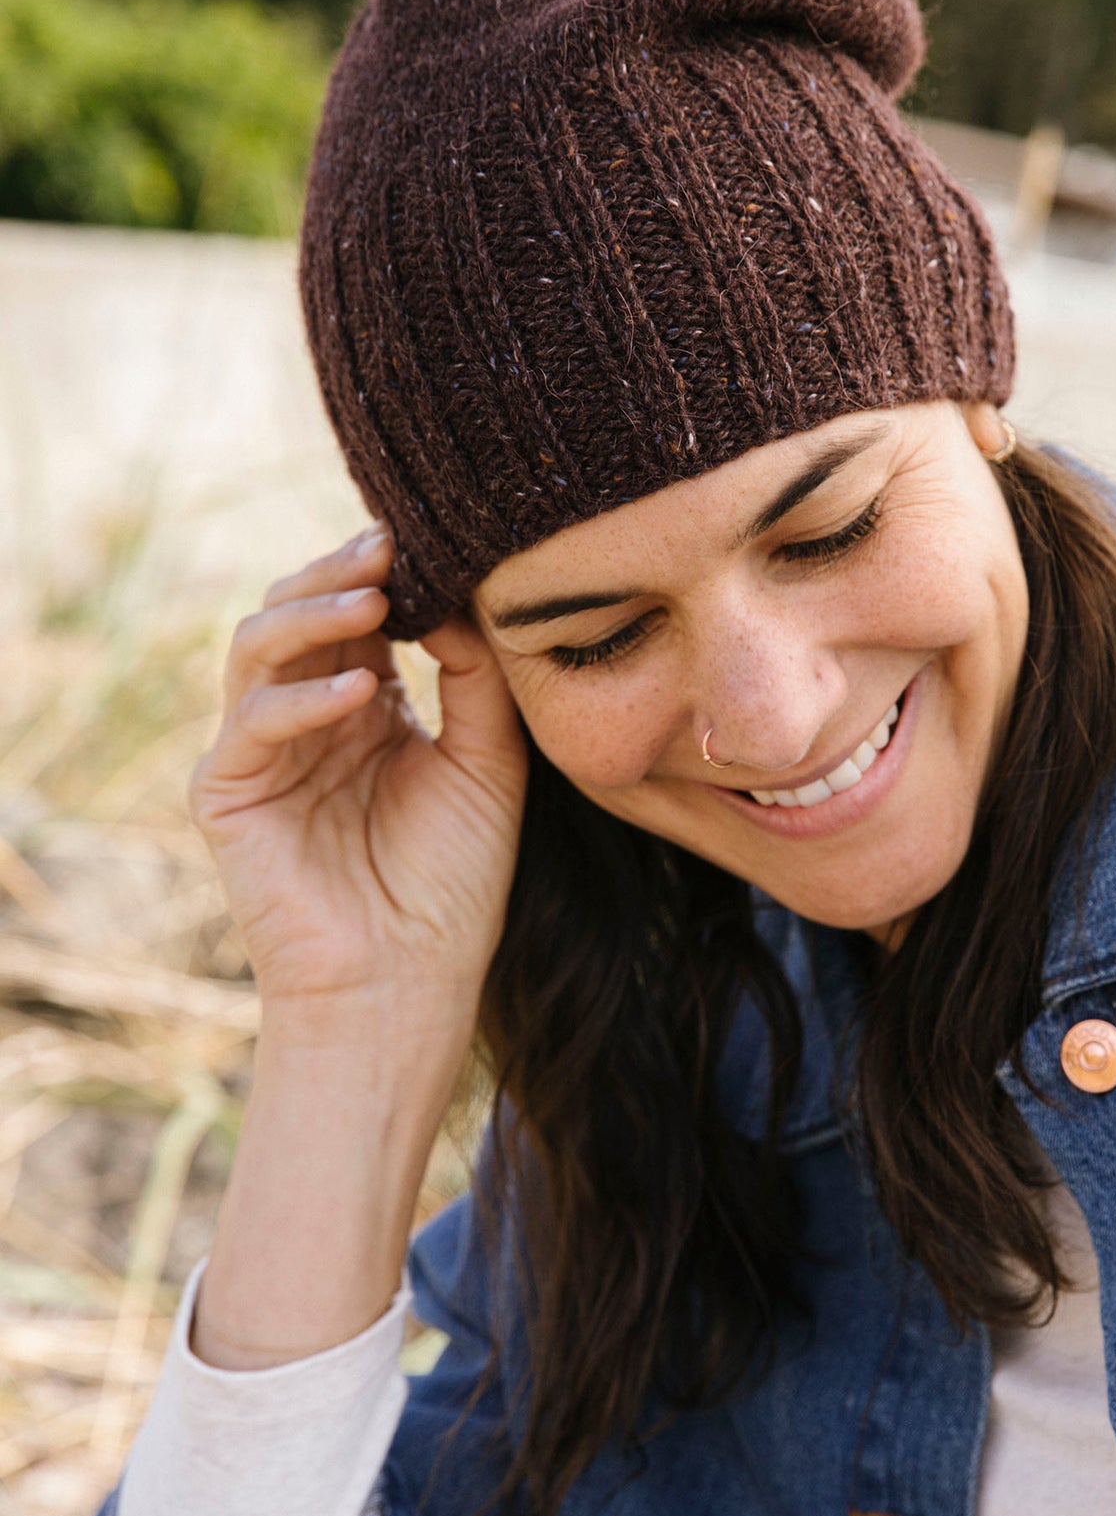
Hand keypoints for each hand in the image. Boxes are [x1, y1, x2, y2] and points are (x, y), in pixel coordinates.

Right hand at [187, 520, 526, 1044]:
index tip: (422, 535)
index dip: (381, 572)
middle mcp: (308, 717)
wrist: (410, 981)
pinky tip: (358, 697)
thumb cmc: (454, 881)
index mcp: (364, 705)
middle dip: (337, 573)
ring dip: (311, 615)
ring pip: (256, 646)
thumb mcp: (488, 763)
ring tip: (372, 604)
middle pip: (298, 612)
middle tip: (386, 546)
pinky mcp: (227, 794)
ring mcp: (262, 752)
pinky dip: (299, 701)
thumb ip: (475, 679)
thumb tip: (455, 598)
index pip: (357, 614)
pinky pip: (249, 724)